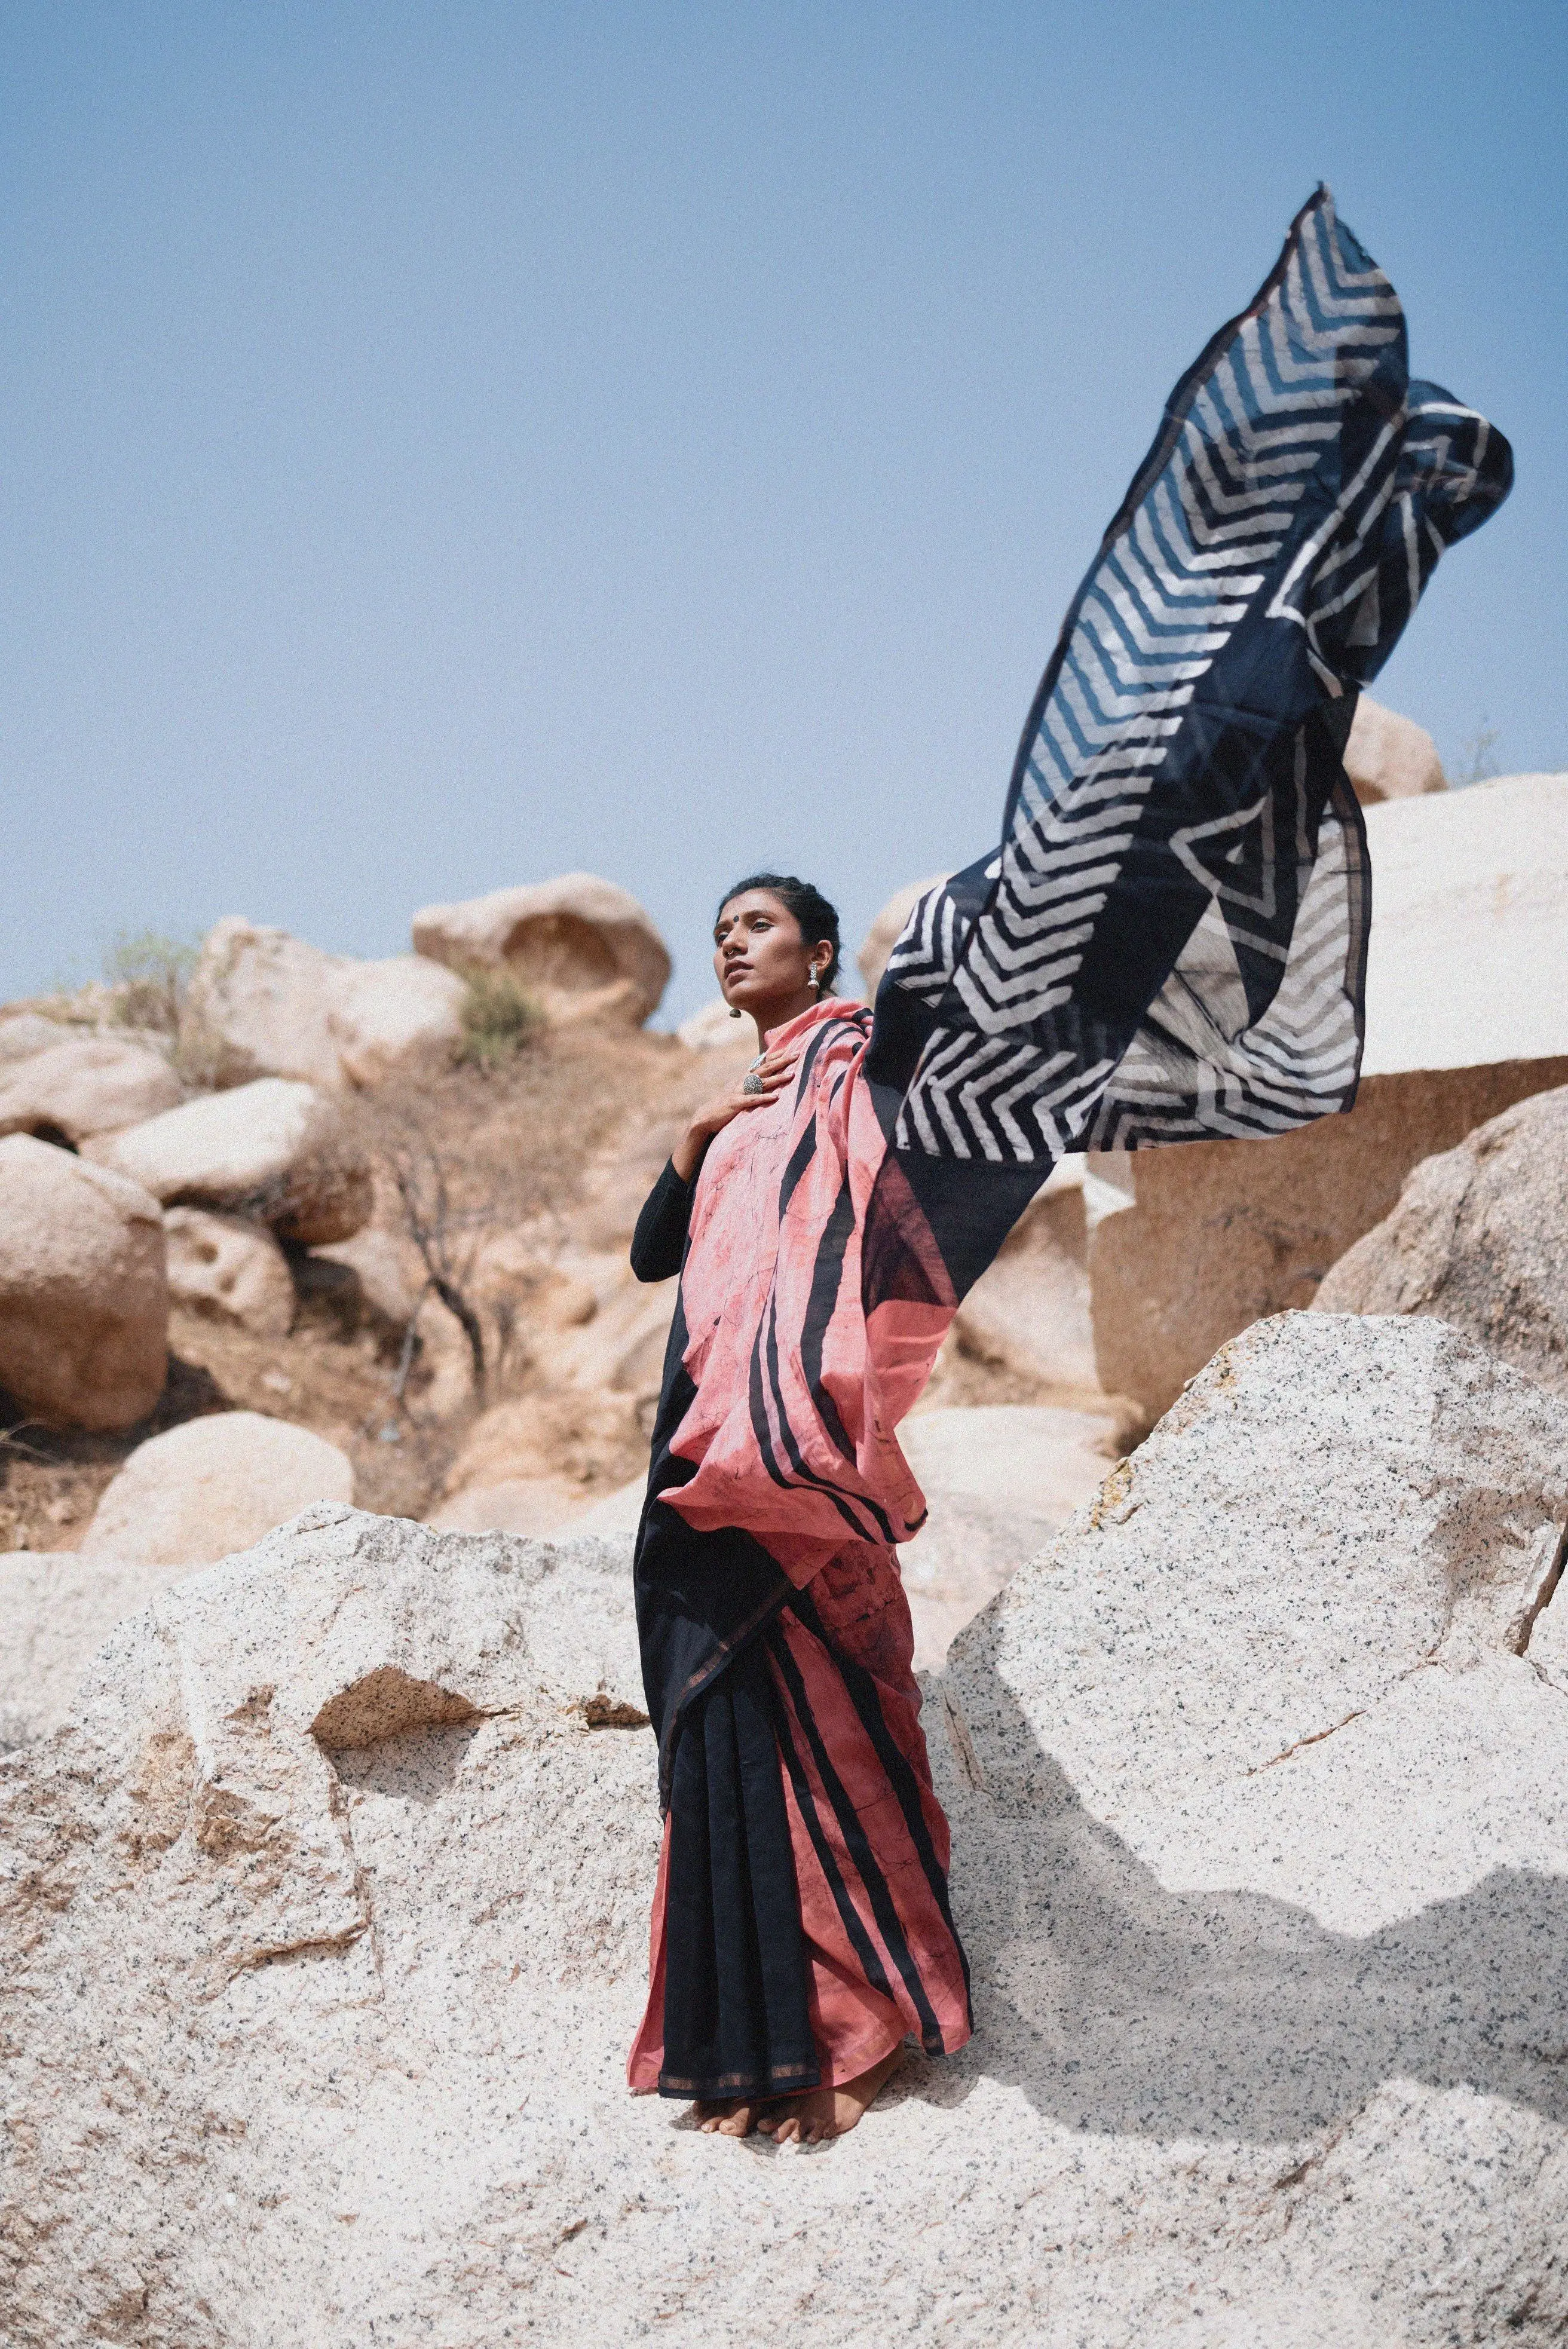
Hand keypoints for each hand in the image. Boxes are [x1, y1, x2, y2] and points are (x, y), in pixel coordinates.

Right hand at [672, 1047, 798, 1178]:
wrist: (706, 1116)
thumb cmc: (725, 1104)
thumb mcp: (738, 1089)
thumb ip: (750, 1082)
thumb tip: (762, 1075)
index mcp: (744, 1077)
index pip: (763, 1062)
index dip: (776, 1055)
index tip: (791, 1047)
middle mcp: (743, 1081)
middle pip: (766, 1068)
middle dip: (782, 1061)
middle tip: (798, 1053)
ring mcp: (740, 1092)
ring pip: (762, 1083)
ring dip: (777, 1078)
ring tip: (792, 1074)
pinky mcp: (736, 1104)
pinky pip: (753, 1100)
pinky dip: (764, 1098)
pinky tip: (776, 1097)